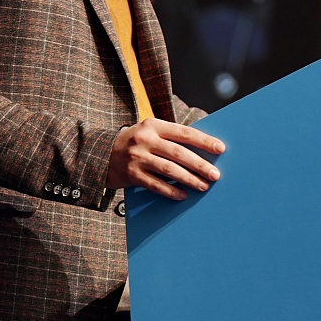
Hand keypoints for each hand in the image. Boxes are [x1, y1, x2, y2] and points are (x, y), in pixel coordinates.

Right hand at [106, 118, 224, 200]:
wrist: (100, 153)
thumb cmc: (135, 143)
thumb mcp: (149, 132)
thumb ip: (170, 139)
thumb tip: (203, 152)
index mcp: (153, 125)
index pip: (184, 132)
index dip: (203, 141)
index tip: (220, 148)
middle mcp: (144, 139)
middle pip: (178, 152)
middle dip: (200, 164)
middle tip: (215, 174)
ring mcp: (136, 157)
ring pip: (168, 169)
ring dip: (189, 179)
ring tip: (203, 186)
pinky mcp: (130, 174)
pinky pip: (155, 184)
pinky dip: (170, 190)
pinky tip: (182, 195)